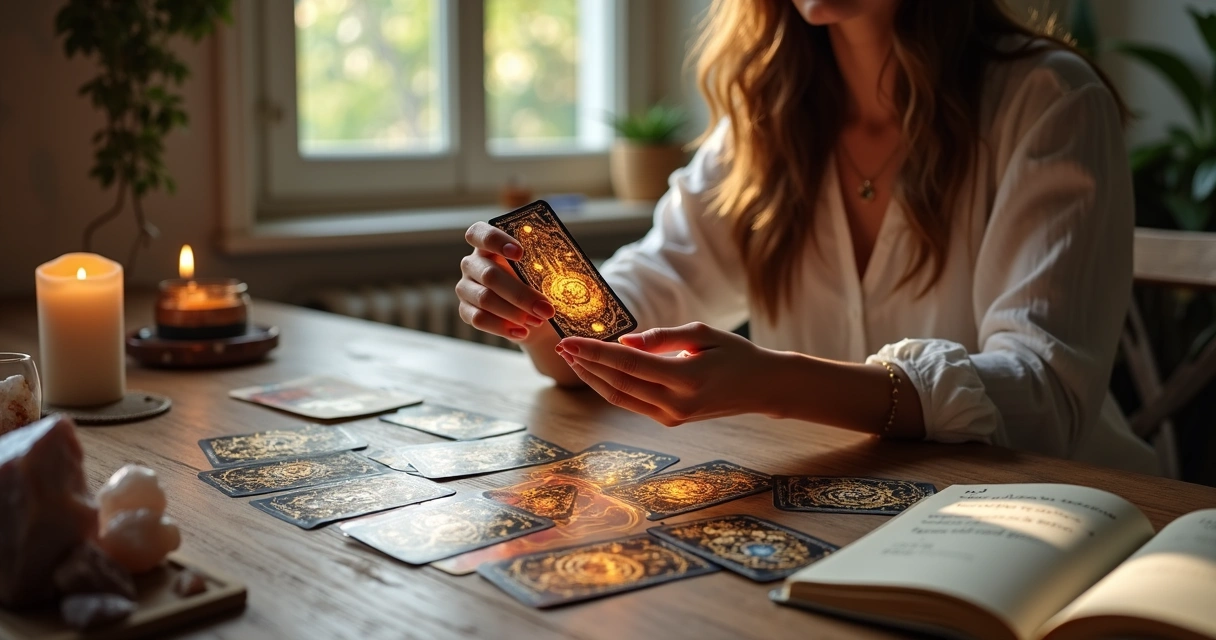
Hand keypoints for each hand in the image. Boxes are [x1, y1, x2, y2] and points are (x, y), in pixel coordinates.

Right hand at [457, 222, 555, 341]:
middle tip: (546, 308)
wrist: (534, 315)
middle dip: (521, 293)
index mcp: (487, 244)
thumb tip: (563, 276)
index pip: (479, 233)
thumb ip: (543, 266)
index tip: (520, 253)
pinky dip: (502, 327)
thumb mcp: (541, 271)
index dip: (496, 241)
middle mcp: (472, 263)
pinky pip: (479, 319)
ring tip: (538, 320)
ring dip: (514, 312)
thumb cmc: (538, 284)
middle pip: (489, 275)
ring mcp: (466, 287)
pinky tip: (523, 332)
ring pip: (484, 299)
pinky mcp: (465, 310)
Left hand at [555, 322, 787, 425]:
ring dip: (593, 378)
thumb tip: (622, 343)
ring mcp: (672, 417)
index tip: (570, 340)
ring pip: (620, 398)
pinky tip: (597, 371)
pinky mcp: (671, 421)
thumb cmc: (736, 354)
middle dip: (586, 364)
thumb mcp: (702, 334)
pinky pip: (632, 403)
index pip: (628, 365)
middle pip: (617, 384)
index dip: (595, 352)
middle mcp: (676, 403)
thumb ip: (661, 338)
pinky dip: (610, 387)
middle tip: (562, 345)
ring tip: (573, 358)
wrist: (762, 388)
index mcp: (686, 379)